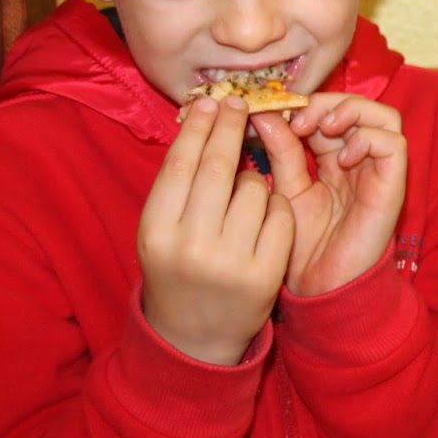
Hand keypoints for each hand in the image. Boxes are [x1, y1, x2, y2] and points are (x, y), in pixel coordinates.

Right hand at [138, 95, 294, 364]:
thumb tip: (205, 120)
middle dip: (230, 128)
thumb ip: (178, 184)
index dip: (198, 127)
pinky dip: (276, 203)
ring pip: (256, 187)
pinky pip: (280, 213)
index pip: (181, 163)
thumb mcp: (161, 229)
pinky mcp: (265, 273)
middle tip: (238, 104)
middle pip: (218, 168)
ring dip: (256, 175)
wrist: (195, 335)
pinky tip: (264, 212)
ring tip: (245, 187)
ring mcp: (230, 262)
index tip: (211, 102)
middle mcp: (190, 246)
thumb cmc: (177, 268)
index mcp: (156, 231)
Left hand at [254, 93, 406, 296]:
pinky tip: (341, 158)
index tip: (277, 114)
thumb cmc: (303, 244)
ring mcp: (379, 171)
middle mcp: (361, 159)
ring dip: (353, 112)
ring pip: (384, 116)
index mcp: (334, 158)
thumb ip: (281, 150)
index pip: (330, 111)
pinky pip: (394, 144)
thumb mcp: (286, 188)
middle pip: (360, 105)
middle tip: (300, 120)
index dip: (307, 104)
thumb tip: (263, 113)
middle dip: (328, 103)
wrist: (320, 286)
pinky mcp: (392, 185)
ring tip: (324, 128)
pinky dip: (368, 139)